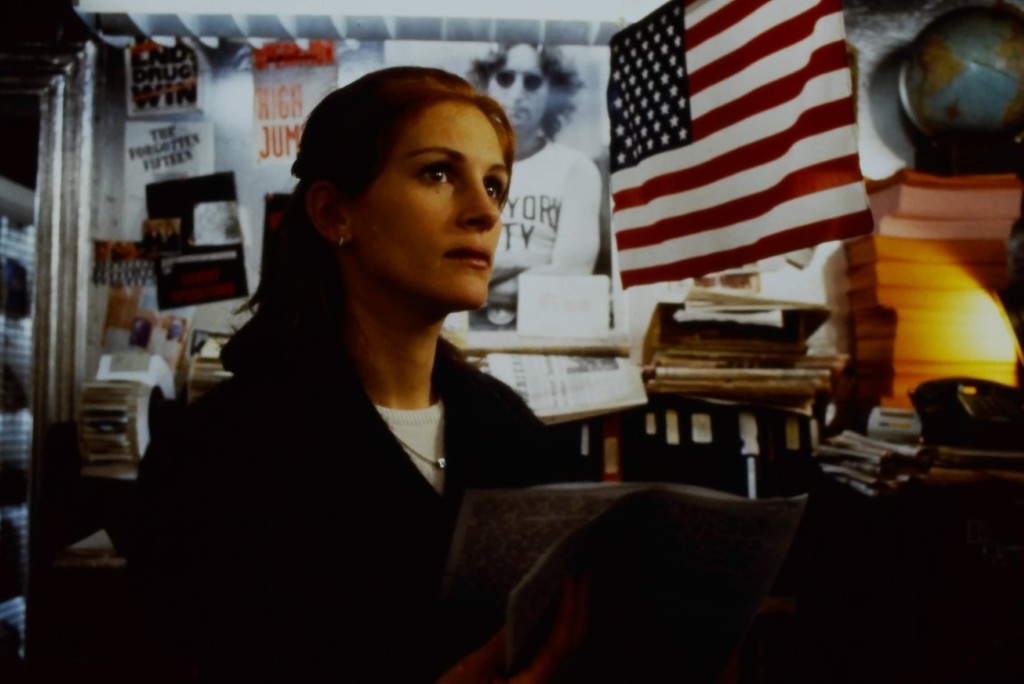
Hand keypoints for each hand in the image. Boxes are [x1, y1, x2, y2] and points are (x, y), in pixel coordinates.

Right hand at [437, 575, 588, 683]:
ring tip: (573, 585)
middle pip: (571, 645)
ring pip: (567, 649)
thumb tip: (515, 616)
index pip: (559, 644)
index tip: (568, 580)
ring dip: (573, 616)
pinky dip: (558, 627)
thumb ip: (496, 647)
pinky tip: (554, 609)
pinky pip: (553, 652)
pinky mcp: (531, 683)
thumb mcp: (469, 674)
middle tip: (581, 572)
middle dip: (580, 608)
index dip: (568, 610)